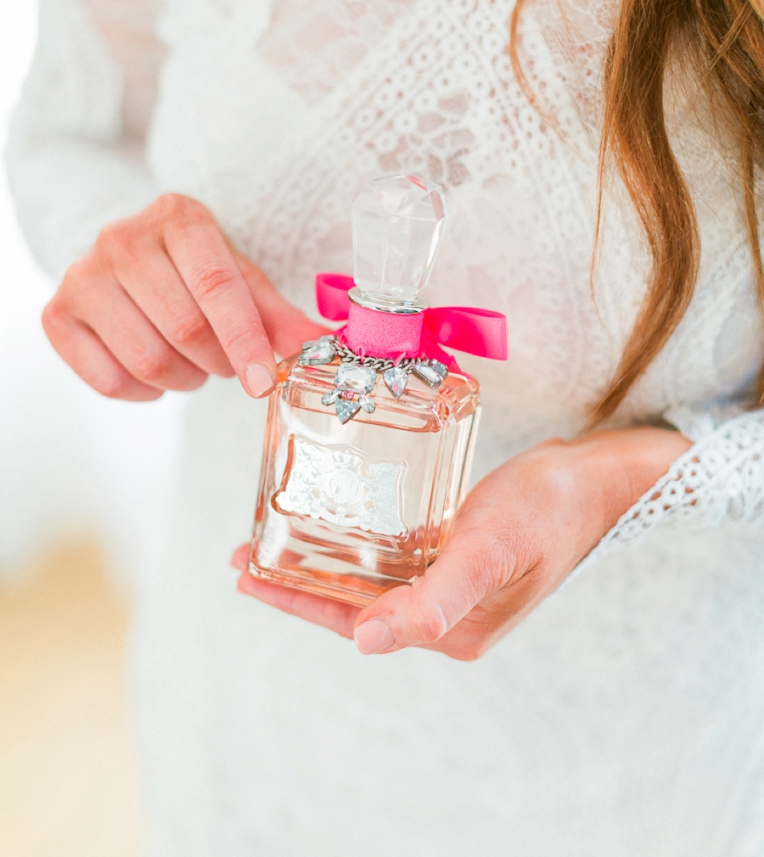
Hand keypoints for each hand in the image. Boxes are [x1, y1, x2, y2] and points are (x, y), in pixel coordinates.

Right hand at [43, 193, 324, 400]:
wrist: (126, 253)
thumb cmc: (193, 267)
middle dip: (218, 363)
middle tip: (227, 362)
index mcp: (178, 218)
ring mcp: (82, 275)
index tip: (264, 382)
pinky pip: (109, 382)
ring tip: (192, 363)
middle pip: (184, 330)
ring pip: (147, 361)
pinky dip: (143, 391)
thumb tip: (320, 349)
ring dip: (184, 380)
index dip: (244, 340)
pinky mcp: (56, 314)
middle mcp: (122, 239)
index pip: (216, 286)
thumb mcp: (240, 276)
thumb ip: (278, 315)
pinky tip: (153, 369)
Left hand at [233, 426, 689, 658]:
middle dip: (298, 579)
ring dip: (324, 557)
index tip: (245, 574)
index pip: (354, 619)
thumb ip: (431, 602)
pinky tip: (340, 518)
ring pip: (370, 575)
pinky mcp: (459, 550)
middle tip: (247, 552)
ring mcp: (454, 582)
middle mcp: (447, 613)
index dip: (296, 600)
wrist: (598, 477)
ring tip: (278, 535)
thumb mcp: (485, 552)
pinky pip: (395, 552)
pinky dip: (359, 539)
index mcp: (450, 628)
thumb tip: (364, 643)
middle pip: (354, 600)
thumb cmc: (547, 510)